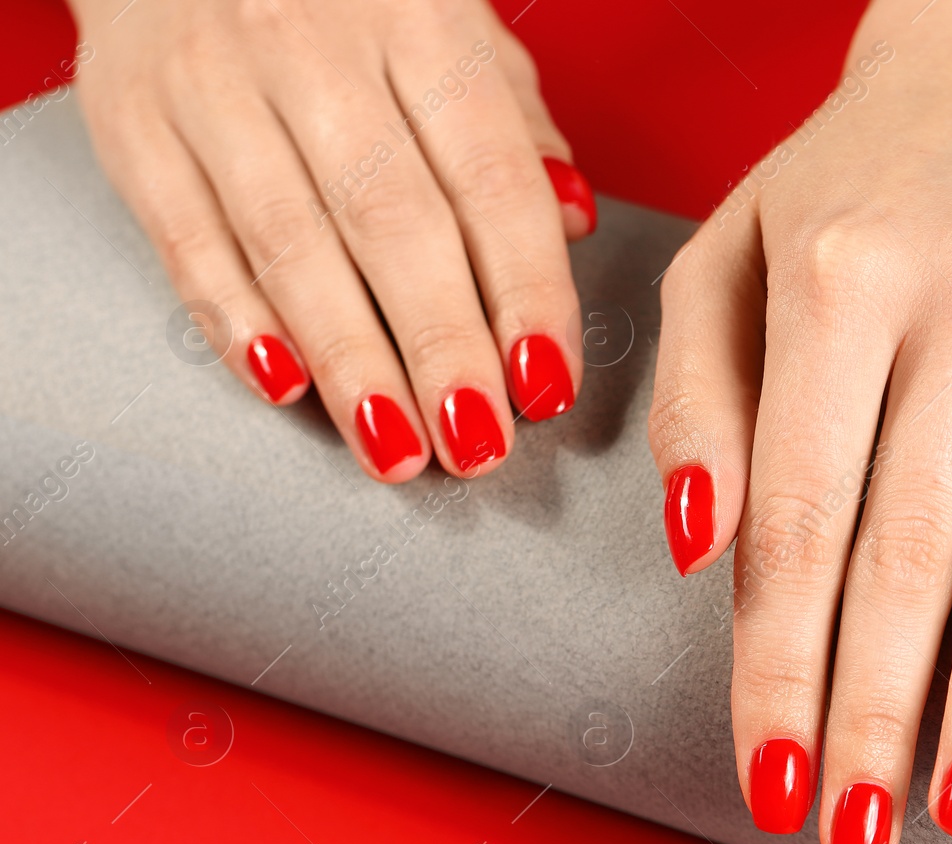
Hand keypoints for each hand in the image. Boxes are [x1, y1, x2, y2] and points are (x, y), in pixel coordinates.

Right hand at [70, 0, 593, 480]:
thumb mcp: (449, 24)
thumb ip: (513, 124)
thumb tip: (573, 222)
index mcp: (420, 19)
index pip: (490, 178)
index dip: (525, 291)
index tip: (546, 382)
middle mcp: (315, 47)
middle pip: (394, 223)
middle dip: (444, 347)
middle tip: (476, 442)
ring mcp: (216, 84)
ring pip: (292, 246)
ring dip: (352, 362)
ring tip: (396, 449)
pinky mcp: (133, 122)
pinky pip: (189, 241)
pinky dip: (238, 322)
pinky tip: (286, 386)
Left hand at [649, 0, 951, 843]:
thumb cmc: (848, 178)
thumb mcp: (729, 257)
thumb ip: (697, 401)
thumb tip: (701, 555)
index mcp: (835, 271)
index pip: (800, 513)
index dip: (780, 661)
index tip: (773, 775)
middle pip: (913, 545)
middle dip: (879, 706)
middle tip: (860, 831)